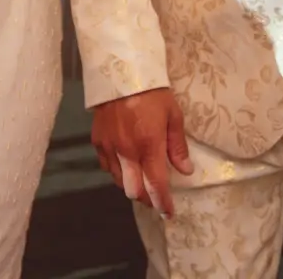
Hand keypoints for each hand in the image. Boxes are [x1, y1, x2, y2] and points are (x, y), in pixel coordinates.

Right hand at [91, 88, 192, 216]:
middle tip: (156, 196)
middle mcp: (127, 151)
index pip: (156, 185)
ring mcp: (109, 147)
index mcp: (148, 145)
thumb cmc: (152, 91)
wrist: (120, 69)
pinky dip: (116, 170)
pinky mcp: (97, 140)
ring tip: (141, 179)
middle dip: (146, 198)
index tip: (169, 212)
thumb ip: (177, 146)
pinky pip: (106, 166)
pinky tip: (124, 164)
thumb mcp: (173, 115)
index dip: (163, 203)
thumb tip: (185, 170)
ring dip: (131, 185)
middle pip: (133, 190)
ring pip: (118, 181)